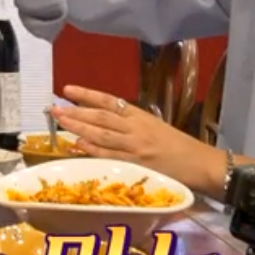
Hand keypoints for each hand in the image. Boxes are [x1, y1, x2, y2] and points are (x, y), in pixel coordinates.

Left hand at [50, 86, 222, 193]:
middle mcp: (136, 129)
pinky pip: (110, 156)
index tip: (67, 89)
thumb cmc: (179, 147)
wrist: (200, 164)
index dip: (87, 94)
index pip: (109, 102)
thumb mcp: (155, 127)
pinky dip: (92, 149)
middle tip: (54, 107)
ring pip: (101, 134)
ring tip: (60, 121)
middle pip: (101, 117)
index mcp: (141, 116)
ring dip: (78, 127)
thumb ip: (132, 123)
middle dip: (75, 111)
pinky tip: (78, 144)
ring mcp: (135, 147)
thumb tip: (104, 118)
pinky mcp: (137, 165)